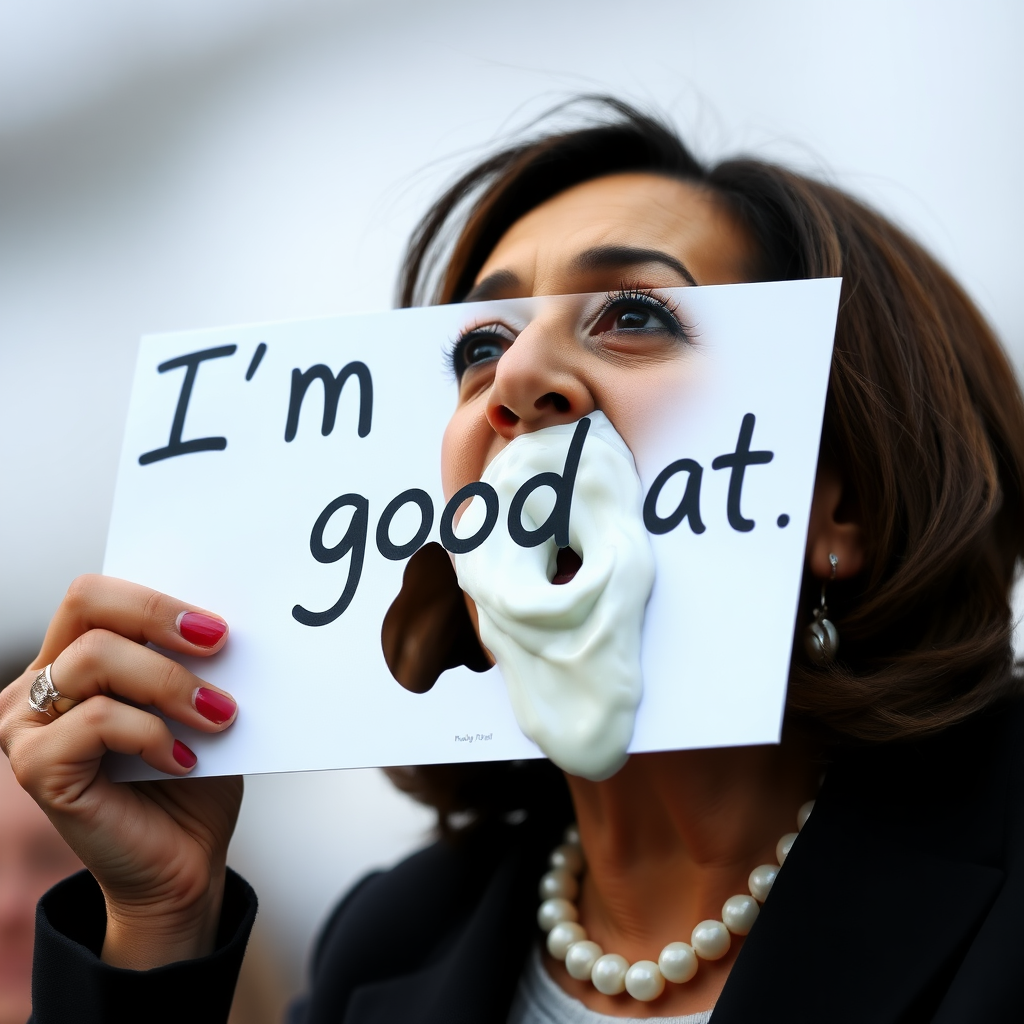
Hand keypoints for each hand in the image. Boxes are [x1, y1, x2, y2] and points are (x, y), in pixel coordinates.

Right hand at [0, 575, 242, 969]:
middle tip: (219, 643)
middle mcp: (39, 685)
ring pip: (94, 658)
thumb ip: (193, 659)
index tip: (219, 626)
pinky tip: (183, 761)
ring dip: (169, 682)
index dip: (156, 598)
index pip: (96, 594)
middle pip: (86, 604)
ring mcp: (29, 726)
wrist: (184, 864)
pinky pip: (97, 720)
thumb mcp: (198, 703)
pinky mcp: (36, 768)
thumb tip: (222, 619)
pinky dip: (152, 734)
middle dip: (159, 616)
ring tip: (217, 715)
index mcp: (75, 659)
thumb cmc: (193, 779)